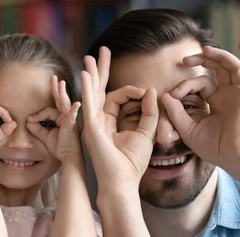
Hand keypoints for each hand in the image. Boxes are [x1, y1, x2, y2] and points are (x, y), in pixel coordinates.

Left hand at [26, 75, 80, 162]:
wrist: (68, 158)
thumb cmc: (60, 146)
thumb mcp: (45, 136)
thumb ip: (36, 128)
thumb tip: (27, 121)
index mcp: (60, 118)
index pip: (47, 111)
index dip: (38, 115)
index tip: (30, 120)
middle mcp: (66, 116)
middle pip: (59, 101)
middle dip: (56, 89)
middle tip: (53, 78)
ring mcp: (70, 119)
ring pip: (64, 104)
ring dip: (62, 93)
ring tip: (60, 83)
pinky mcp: (72, 125)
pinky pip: (72, 116)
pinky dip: (73, 110)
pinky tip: (75, 104)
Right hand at [81, 47, 158, 184]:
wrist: (122, 182)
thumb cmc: (132, 163)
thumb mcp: (147, 132)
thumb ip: (150, 112)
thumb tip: (152, 91)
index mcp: (110, 121)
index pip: (119, 97)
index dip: (133, 91)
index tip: (146, 93)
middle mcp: (99, 120)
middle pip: (100, 89)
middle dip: (102, 70)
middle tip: (102, 51)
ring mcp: (93, 123)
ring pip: (92, 93)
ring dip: (91, 74)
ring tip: (89, 58)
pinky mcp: (91, 127)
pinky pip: (88, 104)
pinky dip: (87, 89)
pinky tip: (86, 75)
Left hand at [161, 40, 239, 165]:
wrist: (232, 158)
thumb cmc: (212, 147)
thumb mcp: (187, 129)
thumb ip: (175, 112)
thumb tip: (165, 95)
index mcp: (214, 103)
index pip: (200, 84)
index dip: (185, 85)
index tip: (173, 95)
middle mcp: (228, 95)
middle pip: (217, 70)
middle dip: (201, 61)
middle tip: (184, 60)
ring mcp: (239, 94)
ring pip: (232, 67)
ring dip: (219, 56)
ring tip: (204, 50)